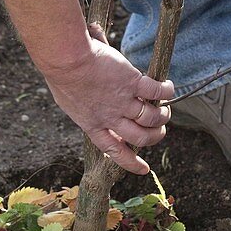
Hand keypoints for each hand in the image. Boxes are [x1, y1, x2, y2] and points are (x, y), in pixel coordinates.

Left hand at [44, 26, 173, 174]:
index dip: (131, 162)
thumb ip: (84, 104)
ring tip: (165, 110)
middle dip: (154, 137)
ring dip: (163, 116)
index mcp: (93, 125)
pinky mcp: (132, 83)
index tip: (144, 169)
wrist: (66, 61)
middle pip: (140, 138)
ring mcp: (122, 102)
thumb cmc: (62, 75)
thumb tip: (90, 99)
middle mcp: (110, 118)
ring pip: (152, 118)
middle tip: (159, 130)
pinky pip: (157, 92)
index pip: (114, 151)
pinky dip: (167, 91)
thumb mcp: (69, 100)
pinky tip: (168, 87)